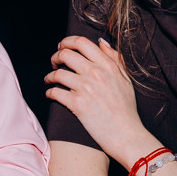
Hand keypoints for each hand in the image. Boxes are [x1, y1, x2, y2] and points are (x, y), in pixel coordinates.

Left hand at [45, 37, 154, 168]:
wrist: (126, 134)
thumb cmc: (127, 109)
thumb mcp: (125, 79)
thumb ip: (114, 58)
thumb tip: (101, 42)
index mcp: (108, 65)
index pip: (81, 42)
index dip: (67, 42)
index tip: (62, 47)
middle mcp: (96, 73)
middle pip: (66, 54)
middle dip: (55, 57)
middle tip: (54, 63)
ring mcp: (86, 88)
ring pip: (57, 73)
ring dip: (49, 76)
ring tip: (49, 80)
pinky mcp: (77, 104)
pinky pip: (55, 92)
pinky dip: (49, 92)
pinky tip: (51, 94)